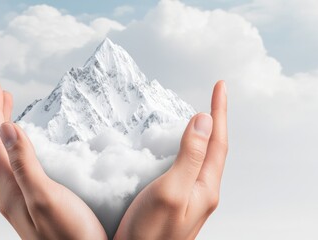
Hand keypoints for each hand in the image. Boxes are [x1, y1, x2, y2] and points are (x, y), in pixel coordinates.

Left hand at [0, 81, 106, 239]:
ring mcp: (23, 200)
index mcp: (10, 190)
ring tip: (12, 113)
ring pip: (9, 158)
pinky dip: (23, 149)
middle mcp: (12, 194)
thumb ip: (24, 165)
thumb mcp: (45, 197)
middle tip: (3, 94)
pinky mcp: (37, 203)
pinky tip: (32, 148)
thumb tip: (5, 129)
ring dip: (9, 132)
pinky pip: (21, 168)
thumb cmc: (70, 236)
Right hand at [114, 81, 227, 239]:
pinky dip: (185, 149)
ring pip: (200, 157)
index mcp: (205, 187)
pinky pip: (186, 167)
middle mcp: (201, 191)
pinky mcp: (175, 200)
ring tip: (197, 115)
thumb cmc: (150, 233)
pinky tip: (175, 147)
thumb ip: (189, 156)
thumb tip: (204, 120)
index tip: (220, 85)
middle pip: (213, 148)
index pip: (217, 141)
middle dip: (215, 119)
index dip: (219, 111)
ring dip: (201, 133)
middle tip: (213, 96)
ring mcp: (189, 197)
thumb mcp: (172, 191)